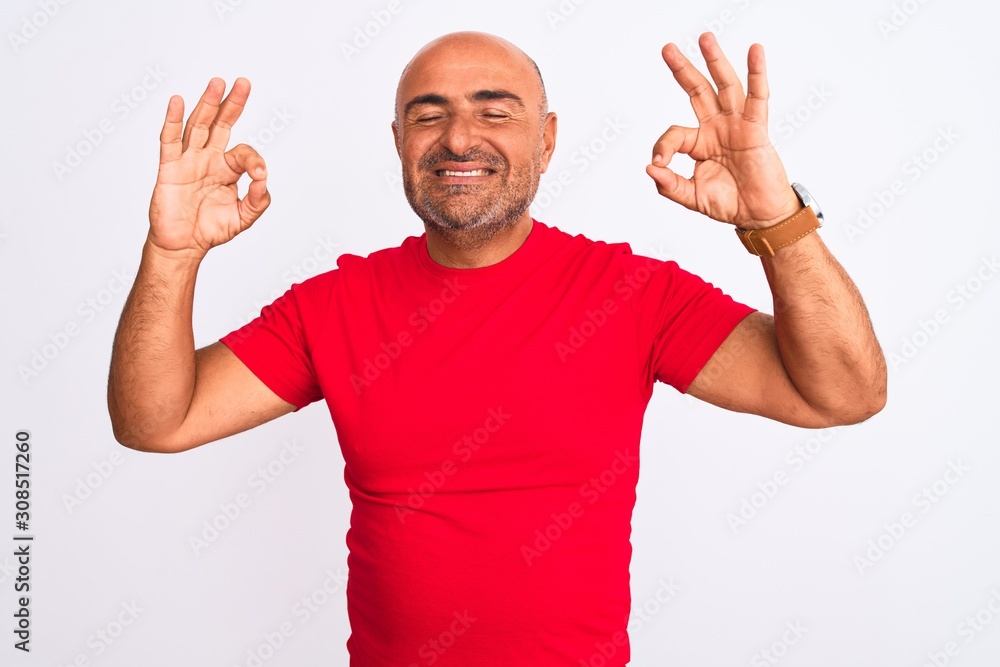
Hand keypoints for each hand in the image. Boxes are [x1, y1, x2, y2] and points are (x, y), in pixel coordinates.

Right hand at [147, 78, 269, 259]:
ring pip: (198, 126)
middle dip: (232, 104)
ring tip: (217, 83)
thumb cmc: (211, 229)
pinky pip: (170, 140)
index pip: (243, 152)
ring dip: (207, 104)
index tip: (259, 176)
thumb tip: (264, 181)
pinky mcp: (169, 168)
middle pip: (220, 124)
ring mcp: (188, 161)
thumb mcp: (243, 218)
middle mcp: (208, 159)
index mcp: (227, 169)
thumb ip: (258, 201)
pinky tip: (178, 101)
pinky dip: (173, 121)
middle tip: (243, 82)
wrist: (184, 246)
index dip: (253, 160)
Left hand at [646, 33, 799, 229]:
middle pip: (697, 91)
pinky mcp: (756, 129)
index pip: (674, 134)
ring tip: (705, 38)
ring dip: (715, 61)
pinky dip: (757, 74)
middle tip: (667, 48)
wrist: (758, 216)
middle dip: (682, 69)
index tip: (660, 164)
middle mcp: (716, 128)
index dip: (663, 147)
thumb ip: (669, 185)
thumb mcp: (691, 197)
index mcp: (698, 143)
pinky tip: (755, 51)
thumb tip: (650, 168)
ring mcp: (736, 125)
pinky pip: (757, 97)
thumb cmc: (729, 204)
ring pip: (724, 86)